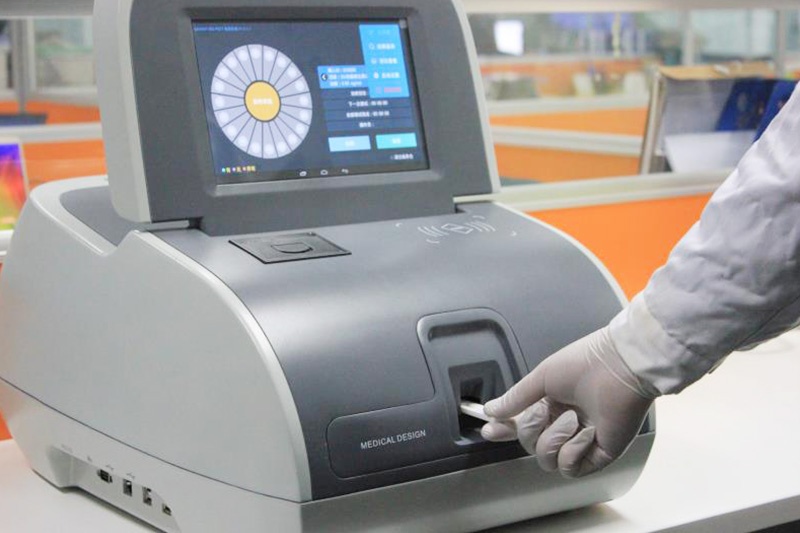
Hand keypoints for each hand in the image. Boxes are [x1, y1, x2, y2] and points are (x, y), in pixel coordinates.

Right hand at [482, 327, 654, 477]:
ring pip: (547, 460)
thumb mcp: (541, 377)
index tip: (490, 429)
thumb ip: (515, 397)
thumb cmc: (585, 364)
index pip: (521, 423)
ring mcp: (581, 441)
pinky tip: (586, 432)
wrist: (621, 367)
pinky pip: (570, 468)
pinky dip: (573, 452)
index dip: (505, 429)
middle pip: (530, 445)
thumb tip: (491, 410)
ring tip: (572, 419)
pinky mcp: (598, 455)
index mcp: (551, 404)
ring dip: (553, 440)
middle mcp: (564, 423)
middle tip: (543, 411)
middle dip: (530, 429)